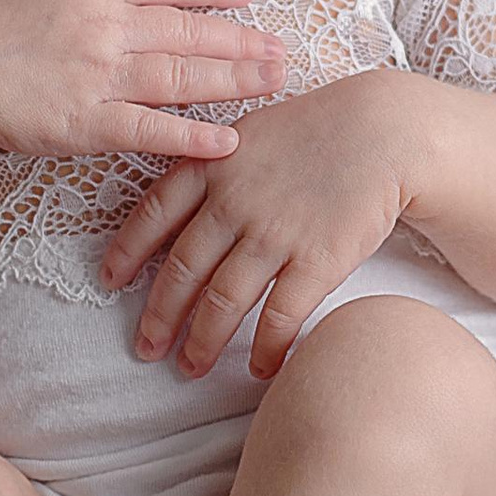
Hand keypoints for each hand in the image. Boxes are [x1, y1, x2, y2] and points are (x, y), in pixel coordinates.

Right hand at [0, 0, 286, 161]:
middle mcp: (103, 25)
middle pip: (189, 32)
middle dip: (242, 41)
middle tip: (283, 49)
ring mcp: (97, 75)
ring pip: (182, 77)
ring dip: (235, 81)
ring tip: (274, 83)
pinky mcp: (85, 124)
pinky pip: (151, 130)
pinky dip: (192, 137)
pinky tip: (227, 140)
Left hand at [95, 70, 422, 380]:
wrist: (384, 129)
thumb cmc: (318, 128)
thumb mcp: (251, 132)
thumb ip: (212, 164)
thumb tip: (179, 202)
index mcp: (212, 166)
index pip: (153, 215)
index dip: (128, 252)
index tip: (111, 282)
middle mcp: (234, 203)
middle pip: (183, 270)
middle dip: (159, 315)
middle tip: (145, 347)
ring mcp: (273, 233)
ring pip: (223, 301)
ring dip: (202, 342)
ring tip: (190, 367)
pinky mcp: (317, 260)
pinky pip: (280, 316)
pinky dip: (266, 347)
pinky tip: (260, 368)